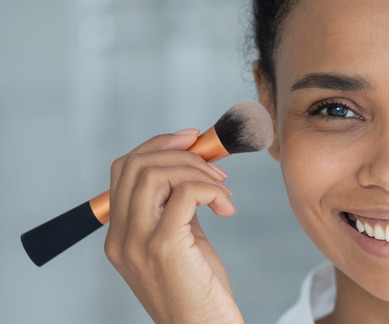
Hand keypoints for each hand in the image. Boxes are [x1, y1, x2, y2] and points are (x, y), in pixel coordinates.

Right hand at [104, 131, 243, 323]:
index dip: (157, 145)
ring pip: (155, 173)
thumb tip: (191, 171)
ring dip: (197, 171)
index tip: (190, 139)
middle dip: (178, 151)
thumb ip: (177, 210)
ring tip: (223, 191)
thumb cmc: (199, 292)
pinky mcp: (164, 247)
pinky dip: (210, 190)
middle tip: (214, 165)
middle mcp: (120, 238)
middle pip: (135, 165)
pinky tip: (226, 207)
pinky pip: (184, 193)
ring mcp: (137, 243)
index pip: (123, 170)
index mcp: (119, 236)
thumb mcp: (182, 243)